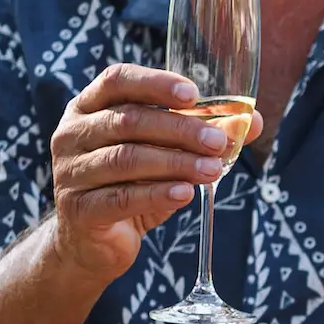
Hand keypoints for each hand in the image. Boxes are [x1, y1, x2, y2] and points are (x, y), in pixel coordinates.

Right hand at [48, 65, 264, 281]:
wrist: (93, 243)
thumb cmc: (131, 188)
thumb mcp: (165, 157)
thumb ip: (201, 136)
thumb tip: (253, 122)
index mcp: (89, 108)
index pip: (117, 80)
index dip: (155, 83)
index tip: (193, 94)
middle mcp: (73, 134)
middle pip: (129, 121)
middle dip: (180, 130)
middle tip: (218, 142)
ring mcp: (71, 171)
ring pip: (127, 159)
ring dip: (176, 163)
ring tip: (212, 170)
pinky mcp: (79, 209)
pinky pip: (122, 197)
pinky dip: (158, 194)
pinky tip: (186, 193)